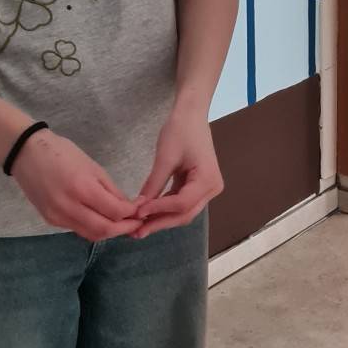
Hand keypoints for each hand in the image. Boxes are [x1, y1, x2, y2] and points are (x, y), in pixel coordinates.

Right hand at [10, 130, 141, 241]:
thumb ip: (112, 191)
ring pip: (91, 234)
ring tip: (121, 223)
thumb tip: (130, 208)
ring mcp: (57, 216)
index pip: (115, 212)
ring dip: (109, 231)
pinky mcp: (50, 220)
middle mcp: (67, 206)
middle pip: (104, 229)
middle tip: (136, 223)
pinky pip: (77, 229)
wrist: (26, 153)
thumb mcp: (92, 167)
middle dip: (124, 228)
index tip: (140, 209)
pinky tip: (100, 219)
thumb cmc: (61, 153)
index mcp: (81, 187)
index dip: (132, 214)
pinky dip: (92, 227)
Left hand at [133, 102, 222, 237]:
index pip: (181, 203)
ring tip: (139, 226)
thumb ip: (153, 185)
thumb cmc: (180, 130)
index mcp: (208, 180)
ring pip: (183, 212)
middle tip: (136, 232)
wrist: (191, 115)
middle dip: (160, 222)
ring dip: (161, 219)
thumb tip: (138, 208)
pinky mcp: (198, 187)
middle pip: (184, 213)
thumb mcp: (165, 157)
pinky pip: (181, 203)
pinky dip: (165, 209)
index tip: (137, 213)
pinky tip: (148, 214)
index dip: (159, 211)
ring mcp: (207, 189)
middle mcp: (212, 189)